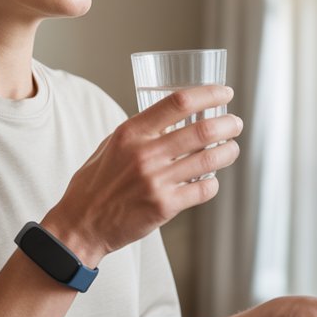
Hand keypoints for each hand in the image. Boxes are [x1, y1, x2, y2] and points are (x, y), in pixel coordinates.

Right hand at [43, 85, 241, 263]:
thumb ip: (139, 133)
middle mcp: (145, 154)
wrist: (81, 224)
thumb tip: (170, 120)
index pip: (178, 102)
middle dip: (228, 124)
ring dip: (228, 151)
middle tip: (235, 123)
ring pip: (209, 160)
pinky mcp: (164, 206)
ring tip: (231, 148)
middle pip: (202, 130)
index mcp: (131, 133)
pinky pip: (203, 190)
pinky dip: (213, 183)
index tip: (224, 92)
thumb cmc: (94, 185)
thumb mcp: (110, 146)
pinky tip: (210, 181)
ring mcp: (156, 181)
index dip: (208, 94)